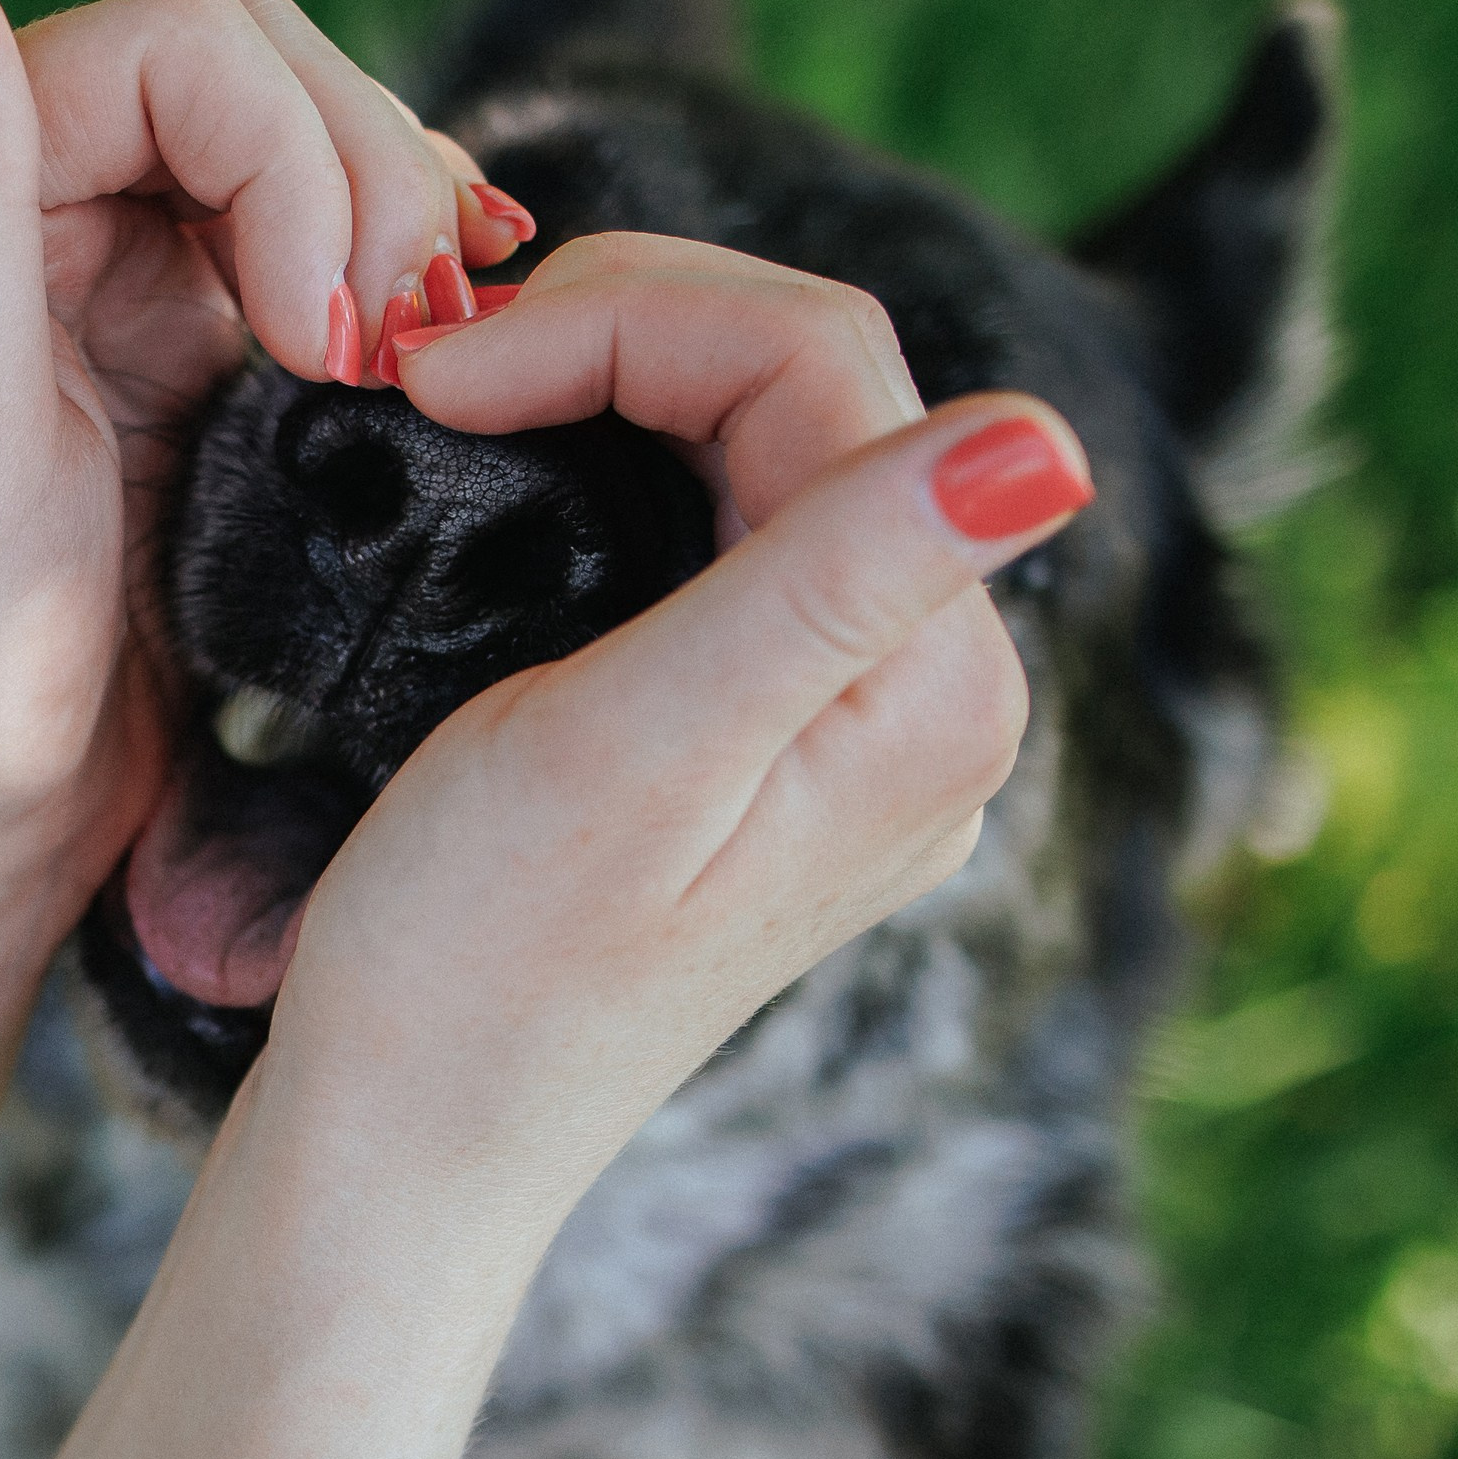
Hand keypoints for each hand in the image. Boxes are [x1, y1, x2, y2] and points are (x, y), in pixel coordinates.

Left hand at [0, 0, 518, 930]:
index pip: (179, 49)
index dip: (297, 158)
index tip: (333, 345)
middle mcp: (11, 192)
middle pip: (259, 72)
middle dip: (365, 186)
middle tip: (408, 357)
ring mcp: (104, 264)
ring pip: (305, 145)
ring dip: (396, 228)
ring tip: (432, 360)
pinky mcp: (180, 343)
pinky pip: (317, 241)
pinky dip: (395, 275)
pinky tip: (450, 333)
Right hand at [0, 234, 1090, 1458]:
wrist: (409, 1138)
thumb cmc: (477, 969)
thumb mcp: (637, 754)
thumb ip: (836, 584)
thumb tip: (1048, 438)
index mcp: (923, 690)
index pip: (817, 365)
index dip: (623, 320)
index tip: (440, 375)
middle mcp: (927, 700)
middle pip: (807, 390)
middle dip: (617, 337)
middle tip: (434, 376)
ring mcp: (853, 724)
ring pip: (763, 445)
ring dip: (610, 389)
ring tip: (461, 410)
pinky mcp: (772, 741)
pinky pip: (726, 530)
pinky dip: (614, 467)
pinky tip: (516, 479)